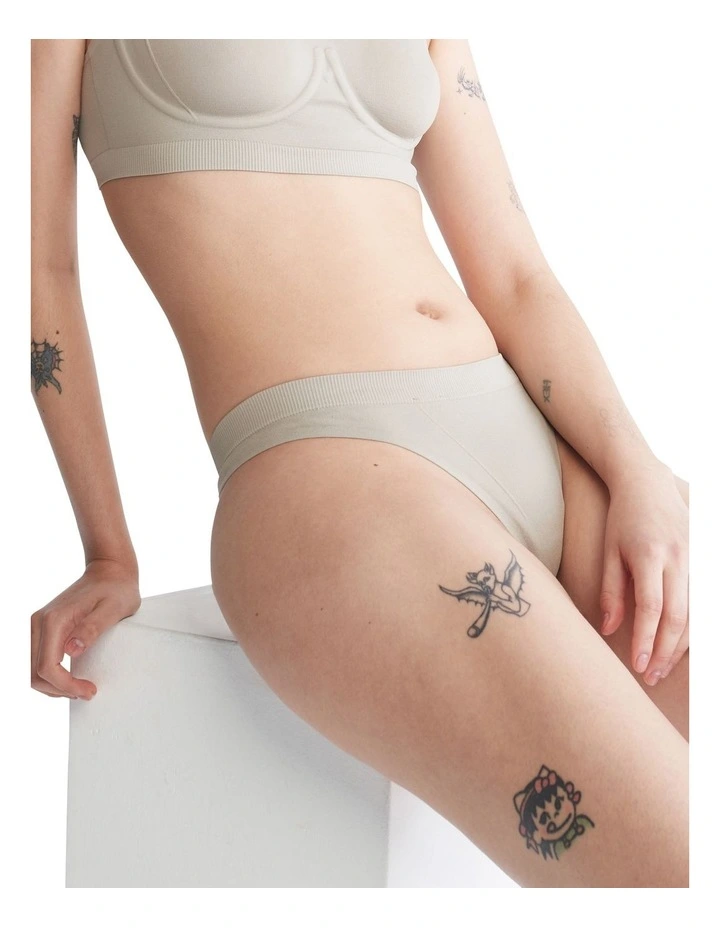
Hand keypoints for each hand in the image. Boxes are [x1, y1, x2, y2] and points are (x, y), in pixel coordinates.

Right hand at [31, 557, 140, 700]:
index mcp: (54, 620)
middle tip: (87, 692)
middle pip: (35, 673)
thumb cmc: (116, 589)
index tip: (88, 690)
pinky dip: (51, 675)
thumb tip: (72, 650)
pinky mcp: (45, 628)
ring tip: (81, 688)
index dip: (65, 686)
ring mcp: (39, 625)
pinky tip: (71, 678)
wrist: (109, 571)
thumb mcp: (113, 608)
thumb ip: (92, 628)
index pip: (47, 667)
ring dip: (54, 686)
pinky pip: (39, 660)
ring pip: (33, 669)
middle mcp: (40, 623)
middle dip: (59, 690)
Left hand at [600, 462, 688, 684]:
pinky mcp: (704, 559)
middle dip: (667, 651)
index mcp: (650, 555)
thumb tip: (609, 629)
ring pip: (697, 612)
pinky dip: (695, 627)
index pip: (652, 608)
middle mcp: (678, 558)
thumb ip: (611, 591)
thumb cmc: (622, 519)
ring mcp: (696, 558)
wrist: (647, 482)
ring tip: (663, 668)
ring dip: (682, 645)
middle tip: (651, 676)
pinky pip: (704, 601)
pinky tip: (682, 646)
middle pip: (679, 616)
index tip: (638, 665)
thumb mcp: (608, 551)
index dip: (646, 640)